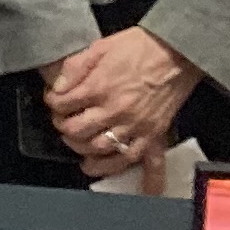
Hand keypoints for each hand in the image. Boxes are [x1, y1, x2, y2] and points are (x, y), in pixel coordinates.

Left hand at [42, 27, 199, 184]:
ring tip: (80, 148)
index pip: (63, 104)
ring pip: (102, 149)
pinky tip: (127, 182)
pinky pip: (143, 161)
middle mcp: (115, 110)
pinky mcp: (153, 134)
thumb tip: (57, 86)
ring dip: (85, 151)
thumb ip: (75, 67)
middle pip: (77, 131)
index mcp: (99, 86)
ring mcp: (135, 125)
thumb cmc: (140, 47)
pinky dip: (136, 175)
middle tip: (64, 123)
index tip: (54, 102)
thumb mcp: (100, 47)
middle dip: (64, 128)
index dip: (53, 103)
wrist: (176, 51)